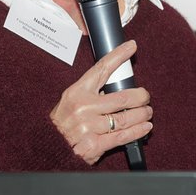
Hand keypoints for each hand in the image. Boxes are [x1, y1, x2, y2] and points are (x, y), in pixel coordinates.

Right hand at [50, 40, 151, 165]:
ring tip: (147, 112)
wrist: (48, 148)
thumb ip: (92, 93)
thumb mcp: (71, 100)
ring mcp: (89, 127)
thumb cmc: (63, 121)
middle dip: (140, 97)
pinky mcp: (94, 145)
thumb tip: (118, 86)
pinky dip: (138, 131)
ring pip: (125, 118)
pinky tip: (145, 127)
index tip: (131, 46)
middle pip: (122, 98)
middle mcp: (83, 108)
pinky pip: (122, 136)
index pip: (101, 69)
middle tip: (146, 96)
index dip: (118, 56)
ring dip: (142, 115)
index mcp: (77, 92)